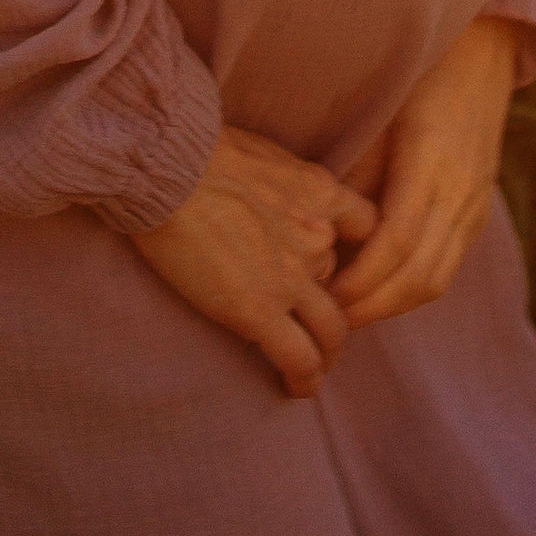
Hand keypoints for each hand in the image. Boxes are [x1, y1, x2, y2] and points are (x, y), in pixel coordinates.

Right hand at [130, 127, 379, 397]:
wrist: (169, 166)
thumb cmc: (197, 148)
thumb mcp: (261, 153)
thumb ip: (279, 181)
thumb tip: (265, 195)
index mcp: (319, 192)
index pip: (366, 226)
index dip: (354, 251)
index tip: (336, 265)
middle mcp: (317, 237)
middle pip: (341, 281)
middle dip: (330, 303)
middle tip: (314, 323)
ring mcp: (291, 278)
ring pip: (331, 330)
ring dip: (324, 351)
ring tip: (312, 366)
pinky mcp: (259, 311)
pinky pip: (298, 358)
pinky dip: (304, 378)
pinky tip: (297, 388)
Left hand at [333, 18, 516, 329]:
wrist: (480, 50)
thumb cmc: (414, 75)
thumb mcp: (376, 115)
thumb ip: (354, 175)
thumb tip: (319, 232)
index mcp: (432, 162)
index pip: (397, 243)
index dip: (360, 279)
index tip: (323, 294)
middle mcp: (460, 191)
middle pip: (419, 275)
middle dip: (372, 306)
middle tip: (328, 318)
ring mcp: (475, 204)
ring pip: (437, 279)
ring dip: (392, 305)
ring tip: (349, 312)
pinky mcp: (478, 211)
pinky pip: (447, 265)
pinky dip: (412, 288)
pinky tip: (378, 290)